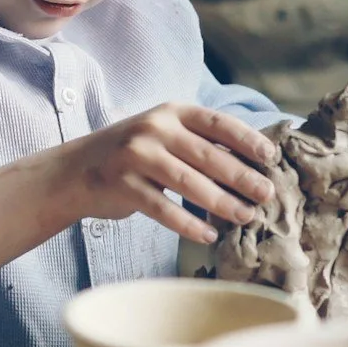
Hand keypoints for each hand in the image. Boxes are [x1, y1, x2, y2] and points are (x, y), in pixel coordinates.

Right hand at [56, 102, 278, 243]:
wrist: (76, 170)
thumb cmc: (134, 154)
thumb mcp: (164, 136)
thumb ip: (199, 143)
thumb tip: (251, 164)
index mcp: (171, 112)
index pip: (217, 123)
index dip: (246, 139)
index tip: (271, 157)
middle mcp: (154, 129)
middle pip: (207, 155)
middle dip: (242, 176)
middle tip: (267, 194)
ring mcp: (136, 156)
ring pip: (187, 182)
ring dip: (221, 202)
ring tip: (245, 216)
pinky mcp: (123, 185)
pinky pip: (162, 208)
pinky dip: (187, 223)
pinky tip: (208, 234)